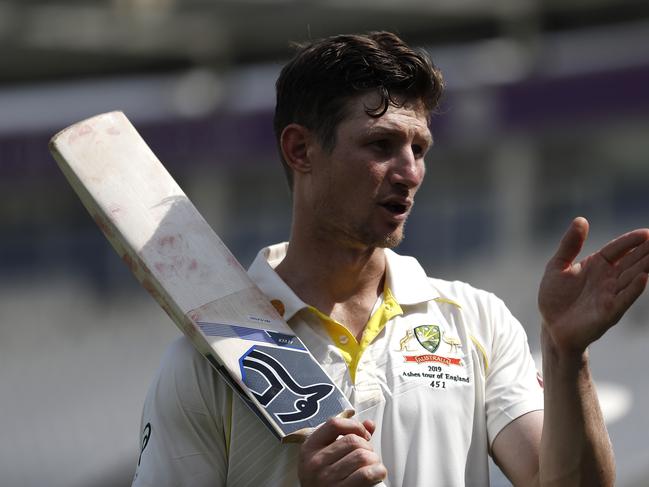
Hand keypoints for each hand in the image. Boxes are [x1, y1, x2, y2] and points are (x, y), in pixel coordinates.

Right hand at [298, 417, 386, 486]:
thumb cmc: (322, 482)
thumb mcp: (325, 457)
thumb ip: (345, 437)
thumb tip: (369, 425)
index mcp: (310, 448)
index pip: (334, 424)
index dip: (354, 426)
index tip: (363, 434)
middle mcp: (316, 462)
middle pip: (352, 440)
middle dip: (367, 446)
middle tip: (368, 455)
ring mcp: (326, 478)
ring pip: (362, 456)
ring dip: (374, 460)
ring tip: (372, 466)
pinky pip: (366, 474)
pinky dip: (377, 472)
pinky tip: (377, 474)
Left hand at [538, 217, 648, 354]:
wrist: (551, 327)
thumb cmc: (555, 297)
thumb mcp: (557, 266)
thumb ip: (569, 245)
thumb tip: (581, 220)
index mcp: (597, 265)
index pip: (618, 249)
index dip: (631, 241)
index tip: (646, 233)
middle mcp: (608, 279)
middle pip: (632, 261)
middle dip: (646, 251)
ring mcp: (610, 295)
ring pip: (632, 277)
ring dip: (645, 266)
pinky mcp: (608, 312)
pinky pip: (623, 299)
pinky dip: (633, 289)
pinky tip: (644, 278)